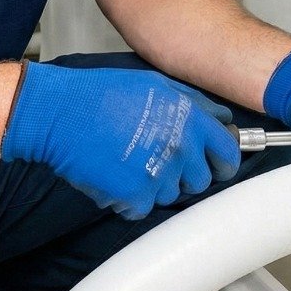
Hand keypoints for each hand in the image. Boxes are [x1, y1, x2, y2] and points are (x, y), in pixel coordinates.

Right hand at [1, 61, 241, 220]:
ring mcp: (160, 175)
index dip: (223, 161)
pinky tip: (115, 174)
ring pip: (171, 195)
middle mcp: (181, 148)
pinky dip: (130, 197)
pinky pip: (143, 207)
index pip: (228, 153)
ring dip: (155, 184)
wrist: (62, 114)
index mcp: (190, 119)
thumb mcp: (157, 84)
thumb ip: (194, 103)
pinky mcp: (136, 198)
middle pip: (201, 180)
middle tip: (160, 160)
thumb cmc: (103, 93)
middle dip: (185, 174)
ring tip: (130, 161)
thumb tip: (221, 119)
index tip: (215, 164)